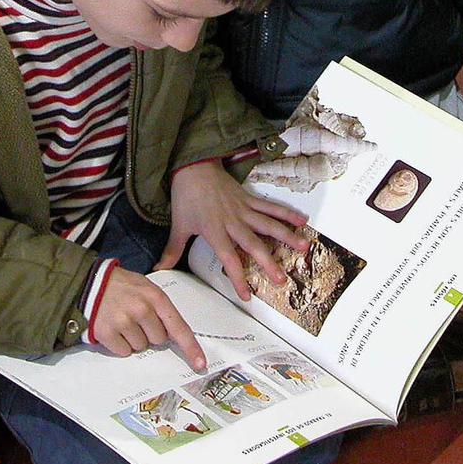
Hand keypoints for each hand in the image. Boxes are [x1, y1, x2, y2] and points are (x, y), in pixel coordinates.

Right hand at [91, 268, 205, 370]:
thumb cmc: (122, 286)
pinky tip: (113, 328)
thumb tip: (173, 333)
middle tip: (136, 318)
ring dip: (133, 338)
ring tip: (122, 319)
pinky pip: (123, 351)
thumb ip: (161, 308)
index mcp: (155, 297)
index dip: (190, 347)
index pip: (178, 327)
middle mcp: (141, 309)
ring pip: (140, 347)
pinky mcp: (107, 333)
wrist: (90, 283)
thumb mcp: (146, 288)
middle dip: (149, 333)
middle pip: (158, 340)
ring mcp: (124, 322)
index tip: (200, 363)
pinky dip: (119, 344)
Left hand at [156, 159, 307, 301]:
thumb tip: (159, 270)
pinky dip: (286, 213)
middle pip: (253, 244)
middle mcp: (232, 221)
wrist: (193, 167)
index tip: (247, 295)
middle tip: (282, 279)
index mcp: (215, 231)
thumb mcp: (178, 226)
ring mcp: (243, 209)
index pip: (229, 259)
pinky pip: (270, 207)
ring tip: (303, 247)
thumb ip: (172, 250)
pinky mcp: (249, 199)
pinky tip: (302, 220)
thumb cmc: (186, 197)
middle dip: (268, 262)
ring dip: (286, 236)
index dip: (238, 278)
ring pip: (268, 224)